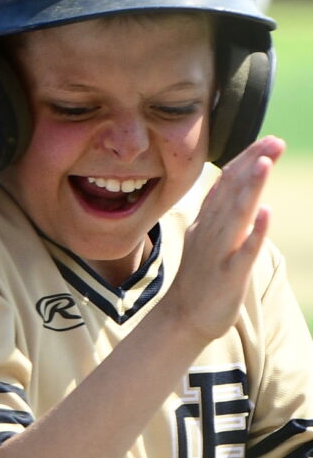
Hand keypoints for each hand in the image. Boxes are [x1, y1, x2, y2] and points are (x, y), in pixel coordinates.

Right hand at [162, 136, 282, 344]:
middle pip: (233, 191)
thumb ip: (219, 211)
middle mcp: (212, 230)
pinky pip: (242, 251)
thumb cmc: (201, 277)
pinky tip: (265, 213)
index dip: (247, 160)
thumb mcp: (207, 236)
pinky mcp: (228, 274)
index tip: (267, 141)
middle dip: (253, 164)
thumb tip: (231, 183)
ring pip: (236, 214)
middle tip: (274, 141)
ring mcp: (219, 251)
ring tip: (265, 164)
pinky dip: (253, 231)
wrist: (183, 317)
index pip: (228, 182)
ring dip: (250, 188)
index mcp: (209, 220)